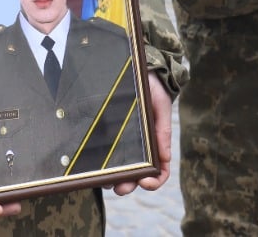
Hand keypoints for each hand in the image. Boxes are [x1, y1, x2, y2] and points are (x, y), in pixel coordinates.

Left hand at [111, 73, 172, 195]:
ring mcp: (119, 143)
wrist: (136, 68)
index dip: (154, 182)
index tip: (145, 182)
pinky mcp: (104, 134)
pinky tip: (93, 167)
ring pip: (117, 170)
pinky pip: (102, 154)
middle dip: (127, 186)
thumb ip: (163, 131)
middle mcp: (137, 148)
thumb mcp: (160, 106)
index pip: (159, 172)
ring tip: (104, 181)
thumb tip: (164, 159)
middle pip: (134, 176)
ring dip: (112, 179)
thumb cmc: (152, 88)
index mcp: (154, 144)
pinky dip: (99, 165)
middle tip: (119, 188)